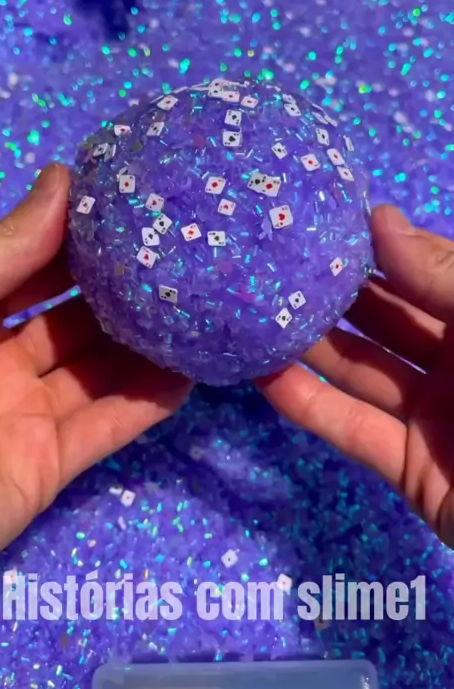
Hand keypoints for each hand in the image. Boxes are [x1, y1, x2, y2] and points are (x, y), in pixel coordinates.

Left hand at [0, 164, 191, 573]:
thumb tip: (64, 180)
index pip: (27, 266)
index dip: (77, 237)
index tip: (135, 208)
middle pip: (70, 319)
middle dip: (123, 290)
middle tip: (184, 258)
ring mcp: (19, 417)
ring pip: (95, 373)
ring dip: (147, 346)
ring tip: (203, 308)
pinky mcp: (42, 469)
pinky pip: (104, 429)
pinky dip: (147, 404)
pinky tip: (191, 372)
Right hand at [258, 206, 453, 547]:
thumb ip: (446, 276)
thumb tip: (381, 219)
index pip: (426, 268)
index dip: (380, 244)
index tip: (321, 220)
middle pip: (387, 317)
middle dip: (333, 291)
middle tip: (272, 262)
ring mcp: (434, 415)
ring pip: (362, 371)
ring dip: (310, 345)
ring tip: (254, 311)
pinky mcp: (411, 469)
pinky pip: (354, 430)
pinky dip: (309, 406)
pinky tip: (263, 376)